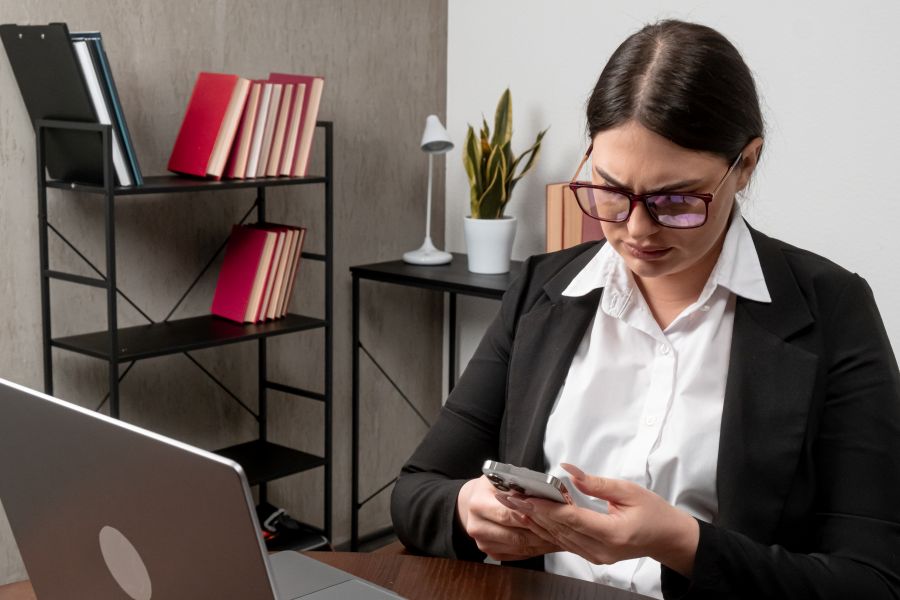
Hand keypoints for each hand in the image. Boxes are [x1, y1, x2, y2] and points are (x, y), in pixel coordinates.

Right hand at [456, 475, 561, 560]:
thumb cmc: (492, 487)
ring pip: (520, 547)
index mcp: (478, 504)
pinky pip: (519, 554)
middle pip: (515, 535)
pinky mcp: (491, 553)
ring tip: (561, 537)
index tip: (551, 516)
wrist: (474, 501)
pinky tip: (549, 542)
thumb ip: (520, 486)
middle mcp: (477, 526)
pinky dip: (536, 549)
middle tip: (562, 530)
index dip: (531, 516)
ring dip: (542, 544)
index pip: (508, 514)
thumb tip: (544, 493)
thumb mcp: (502, 478)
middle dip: (541, 533)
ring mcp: (483, 543)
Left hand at [494, 464, 698, 575]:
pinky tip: (531, 518)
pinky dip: (546, 529)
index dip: (546, 507)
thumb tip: (570, 471)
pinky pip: (564, 542)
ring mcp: (595, 556)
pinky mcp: (592, 556)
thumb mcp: (628, 491)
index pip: (571, 519)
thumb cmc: (654, 513)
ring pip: (557, 538)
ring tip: (513, 504)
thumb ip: (596, 483)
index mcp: (612, 533)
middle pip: (559, 530)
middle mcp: (600, 549)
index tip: (526, 496)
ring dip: (534, 521)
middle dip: (531, 512)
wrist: (667, 538)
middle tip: (508, 497)